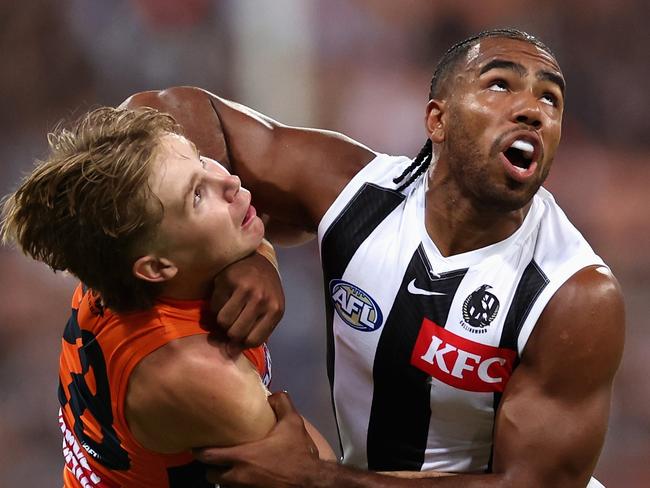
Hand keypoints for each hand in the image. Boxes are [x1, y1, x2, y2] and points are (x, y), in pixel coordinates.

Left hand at [194, 392, 320, 487]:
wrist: (311, 483)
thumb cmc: (298, 454)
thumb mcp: (293, 423)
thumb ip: (282, 404)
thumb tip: (273, 394)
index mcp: (242, 456)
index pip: (207, 456)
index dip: (199, 450)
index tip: (198, 444)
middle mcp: (237, 477)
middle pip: (211, 474)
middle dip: (211, 466)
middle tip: (216, 456)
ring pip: (223, 485)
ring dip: (224, 477)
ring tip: (231, 467)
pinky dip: (237, 485)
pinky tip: (247, 478)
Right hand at [210, 252, 283, 353]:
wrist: (258, 260)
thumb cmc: (265, 290)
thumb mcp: (269, 310)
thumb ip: (256, 331)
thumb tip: (229, 352)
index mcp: (275, 310)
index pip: (253, 341)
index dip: (242, 343)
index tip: (237, 338)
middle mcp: (261, 299)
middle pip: (235, 333)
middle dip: (229, 333)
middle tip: (230, 324)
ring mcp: (245, 289)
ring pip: (222, 321)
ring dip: (221, 321)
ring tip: (226, 312)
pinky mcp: (228, 280)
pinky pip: (214, 306)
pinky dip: (215, 307)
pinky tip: (223, 300)